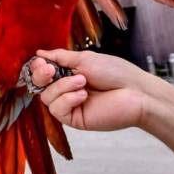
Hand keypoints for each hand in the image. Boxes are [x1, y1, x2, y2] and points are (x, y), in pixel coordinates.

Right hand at [31, 49, 163, 130]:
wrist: (136, 92)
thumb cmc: (115, 72)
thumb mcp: (84, 59)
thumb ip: (61, 57)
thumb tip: (39, 54)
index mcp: (68, 73)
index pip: (42, 72)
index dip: (38, 68)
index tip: (43, 62)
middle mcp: (66, 89)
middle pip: (40, 86)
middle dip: (42, 76)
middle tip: (51, 70)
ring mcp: (70, 105)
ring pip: (47, 98)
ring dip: (63, 87)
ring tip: (83, 82)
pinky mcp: (74, 119)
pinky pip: (57, 110)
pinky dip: (68, 99)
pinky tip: (83, 95)